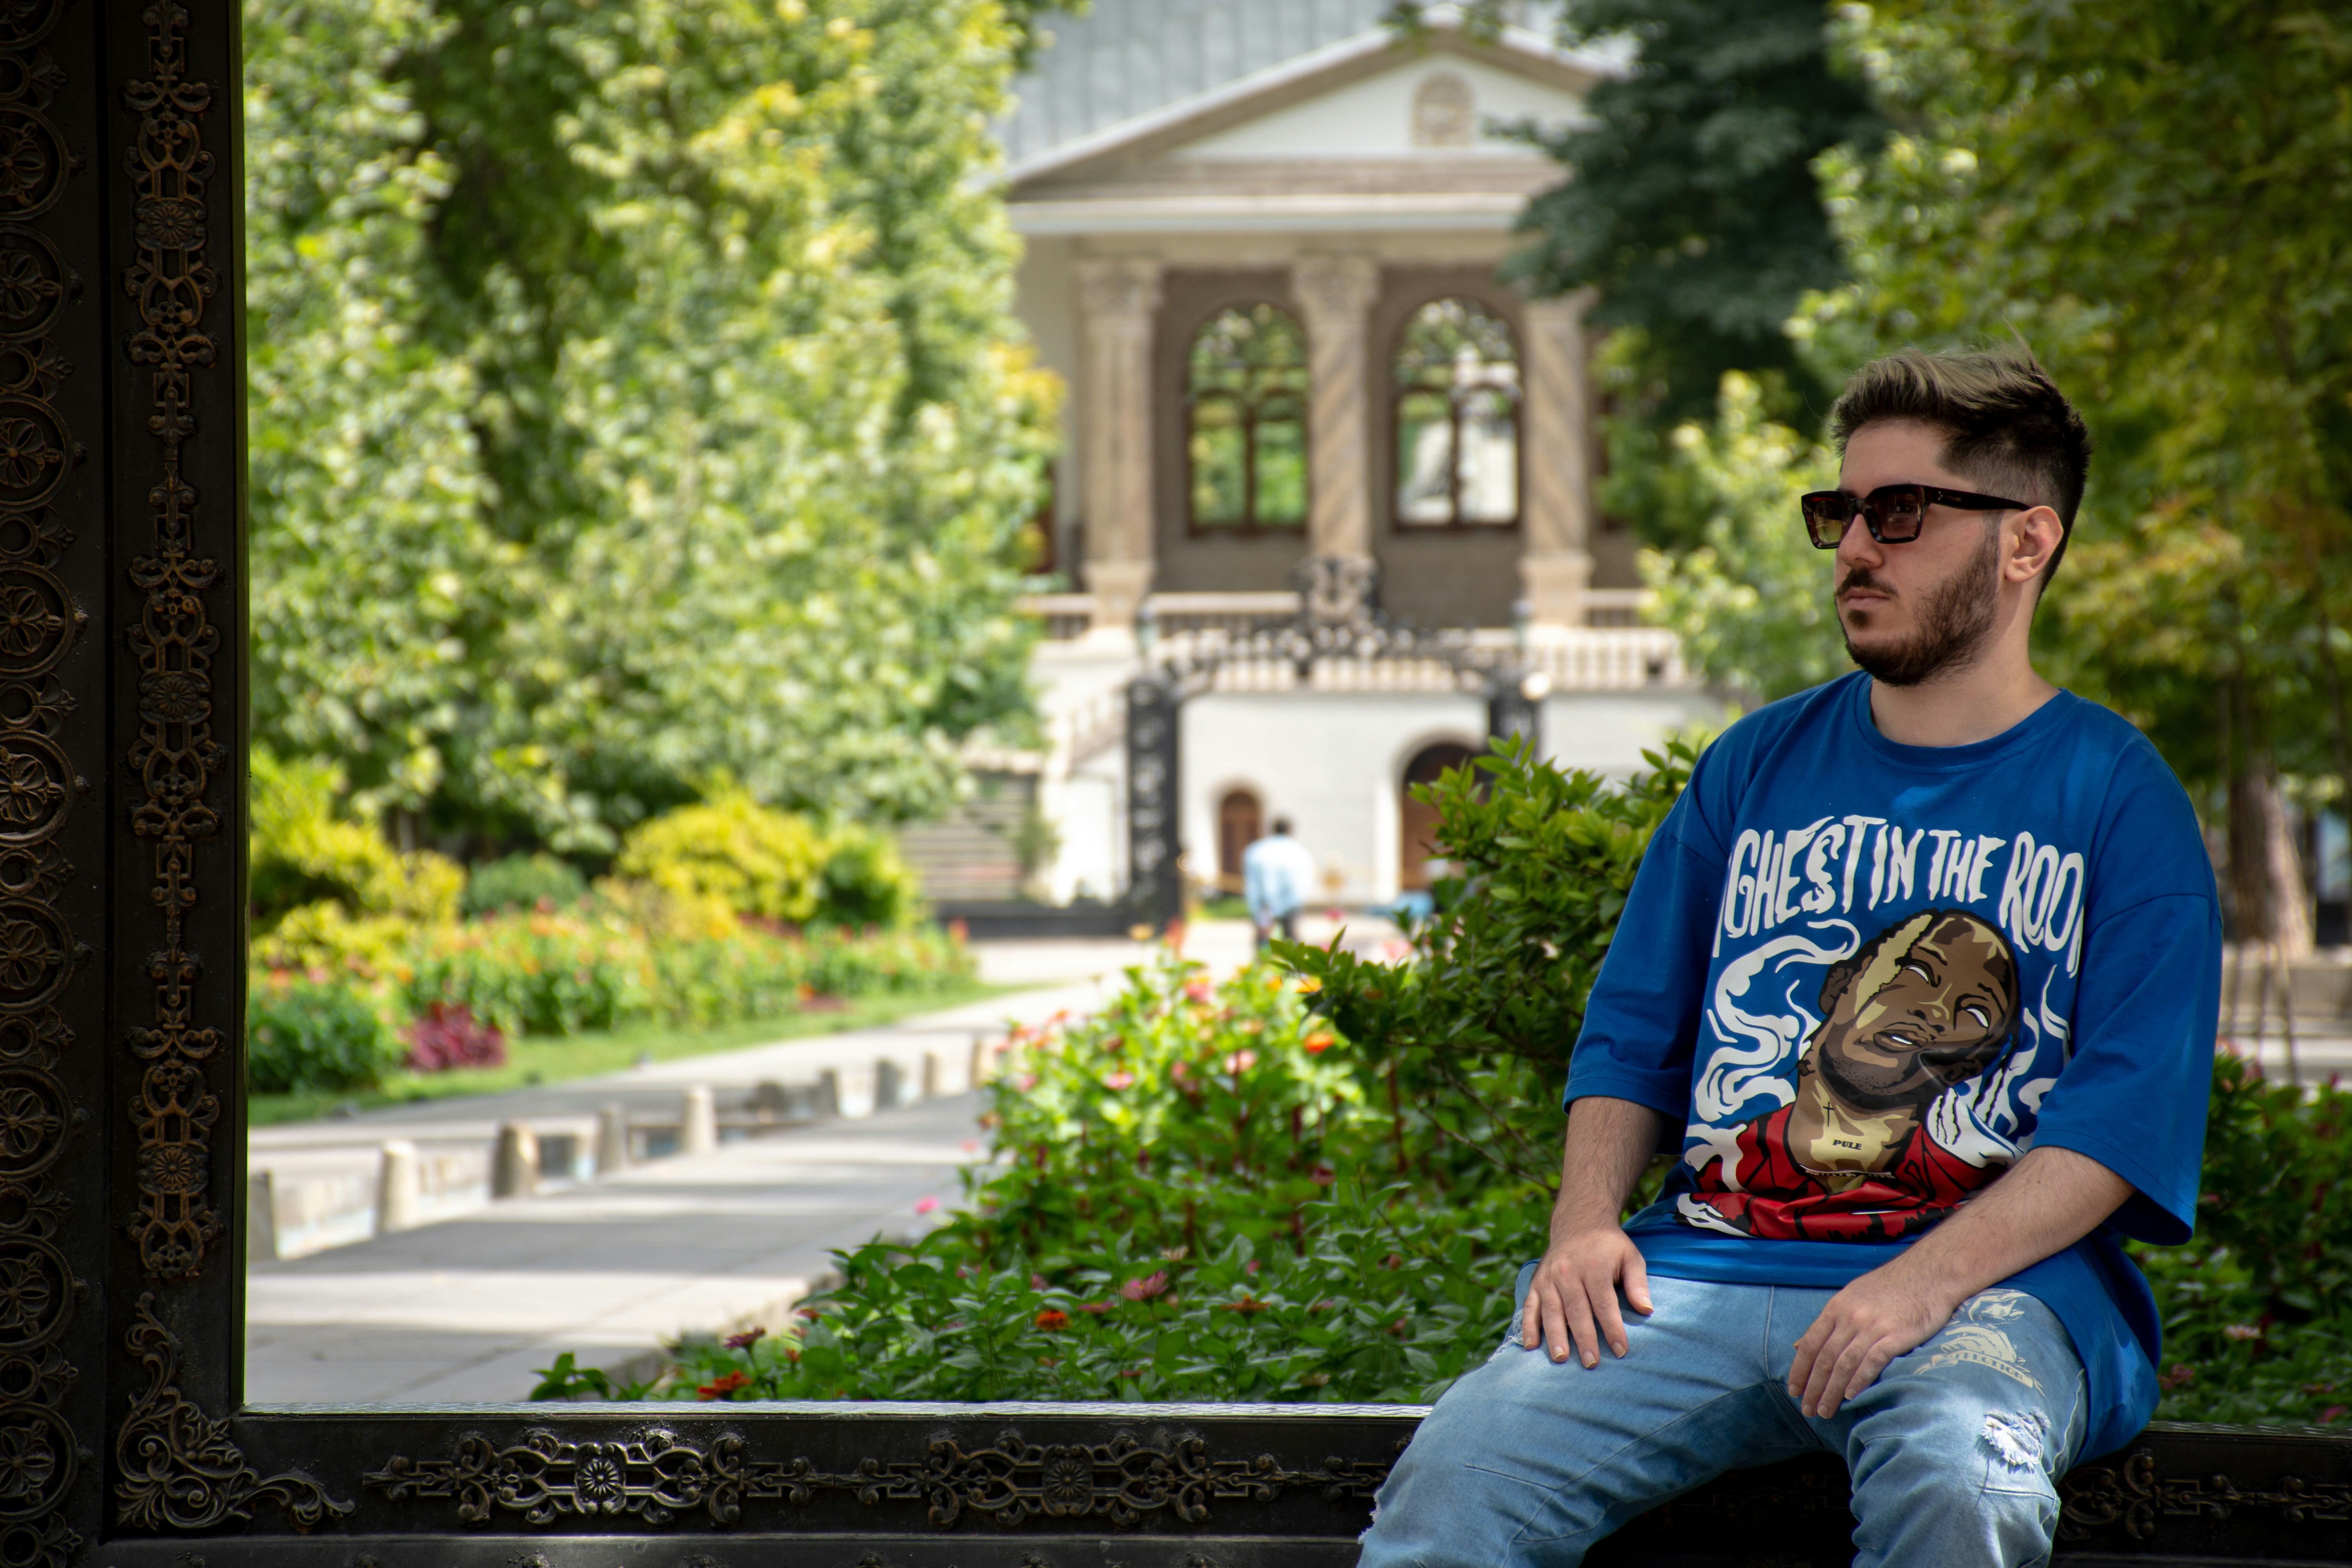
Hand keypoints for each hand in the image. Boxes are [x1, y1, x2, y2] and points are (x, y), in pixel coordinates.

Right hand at [1520, 1225, 1652, 1368]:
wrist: (1579, 1222)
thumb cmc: (1609, 1246)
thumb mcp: (1631, 1257)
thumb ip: (1638, 1284)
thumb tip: (1646, 1310)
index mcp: (1594, 1267)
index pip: (1604, 1303)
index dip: (1612, 1328)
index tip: (1621, 1350)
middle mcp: (1568, 1273)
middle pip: (1577, 1310)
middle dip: (1584, 1339)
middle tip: (1592, 1364)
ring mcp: (1549, 1278)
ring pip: (1551, 1310)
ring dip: (1555, 1336)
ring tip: (1561, 1359)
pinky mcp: (1536, 1282)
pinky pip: (1530, 1306)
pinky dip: (1528, 1325)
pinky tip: (1531, 1345)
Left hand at [1786, 1263, 1956, 1417]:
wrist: (1928, 1273)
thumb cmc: (1889, 1287)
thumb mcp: (1851, 1296)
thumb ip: (1828, 1322)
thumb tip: (1799, 1345)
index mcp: (1836, 1308)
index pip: (1810, 1343)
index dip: (1799, 1369)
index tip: (1793, 1390)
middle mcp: (1850, 1318)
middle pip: (1825, 1358)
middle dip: (1813, 1387)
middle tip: (1807, 1410)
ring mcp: (1872, 1326)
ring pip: (1844, 1364)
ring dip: (1832, 1391)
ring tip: (1826, 1411)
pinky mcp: (1896, 1336)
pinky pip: (1872, 1361)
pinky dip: (1859, 1380)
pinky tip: (1851, 1396)